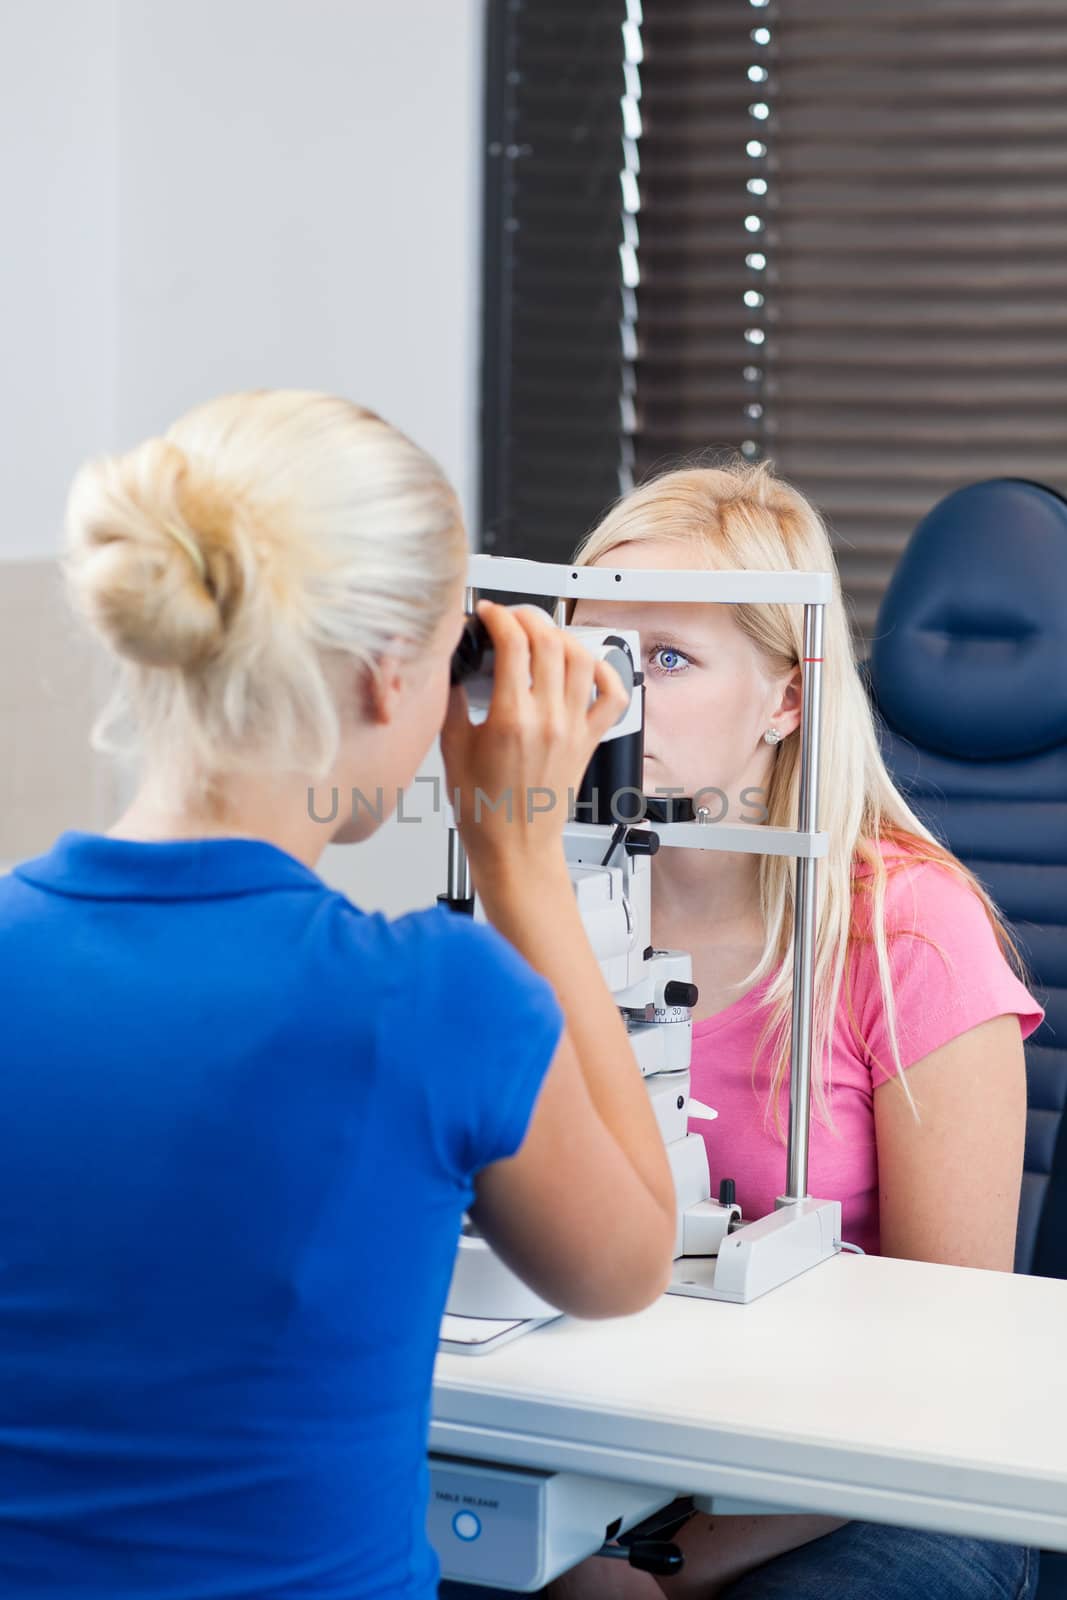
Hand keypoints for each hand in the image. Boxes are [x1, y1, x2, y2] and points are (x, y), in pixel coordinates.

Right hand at [440, 600, 628, 874]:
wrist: (515, 849)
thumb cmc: (485, 811)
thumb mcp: (452, 749)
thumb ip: (453, 701)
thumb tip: (453, 666)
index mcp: (511, 720)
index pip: (513, 644)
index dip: (498, 617)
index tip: (487, 615)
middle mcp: (548, 720)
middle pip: (549, 641)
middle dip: (527, 617)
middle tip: (510, 617)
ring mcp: (573, 729)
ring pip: (581, 659)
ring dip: (561, 635)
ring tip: (542, 633)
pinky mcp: (589, 741)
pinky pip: (612, 696)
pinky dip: (605, 671)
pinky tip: (586, 664)